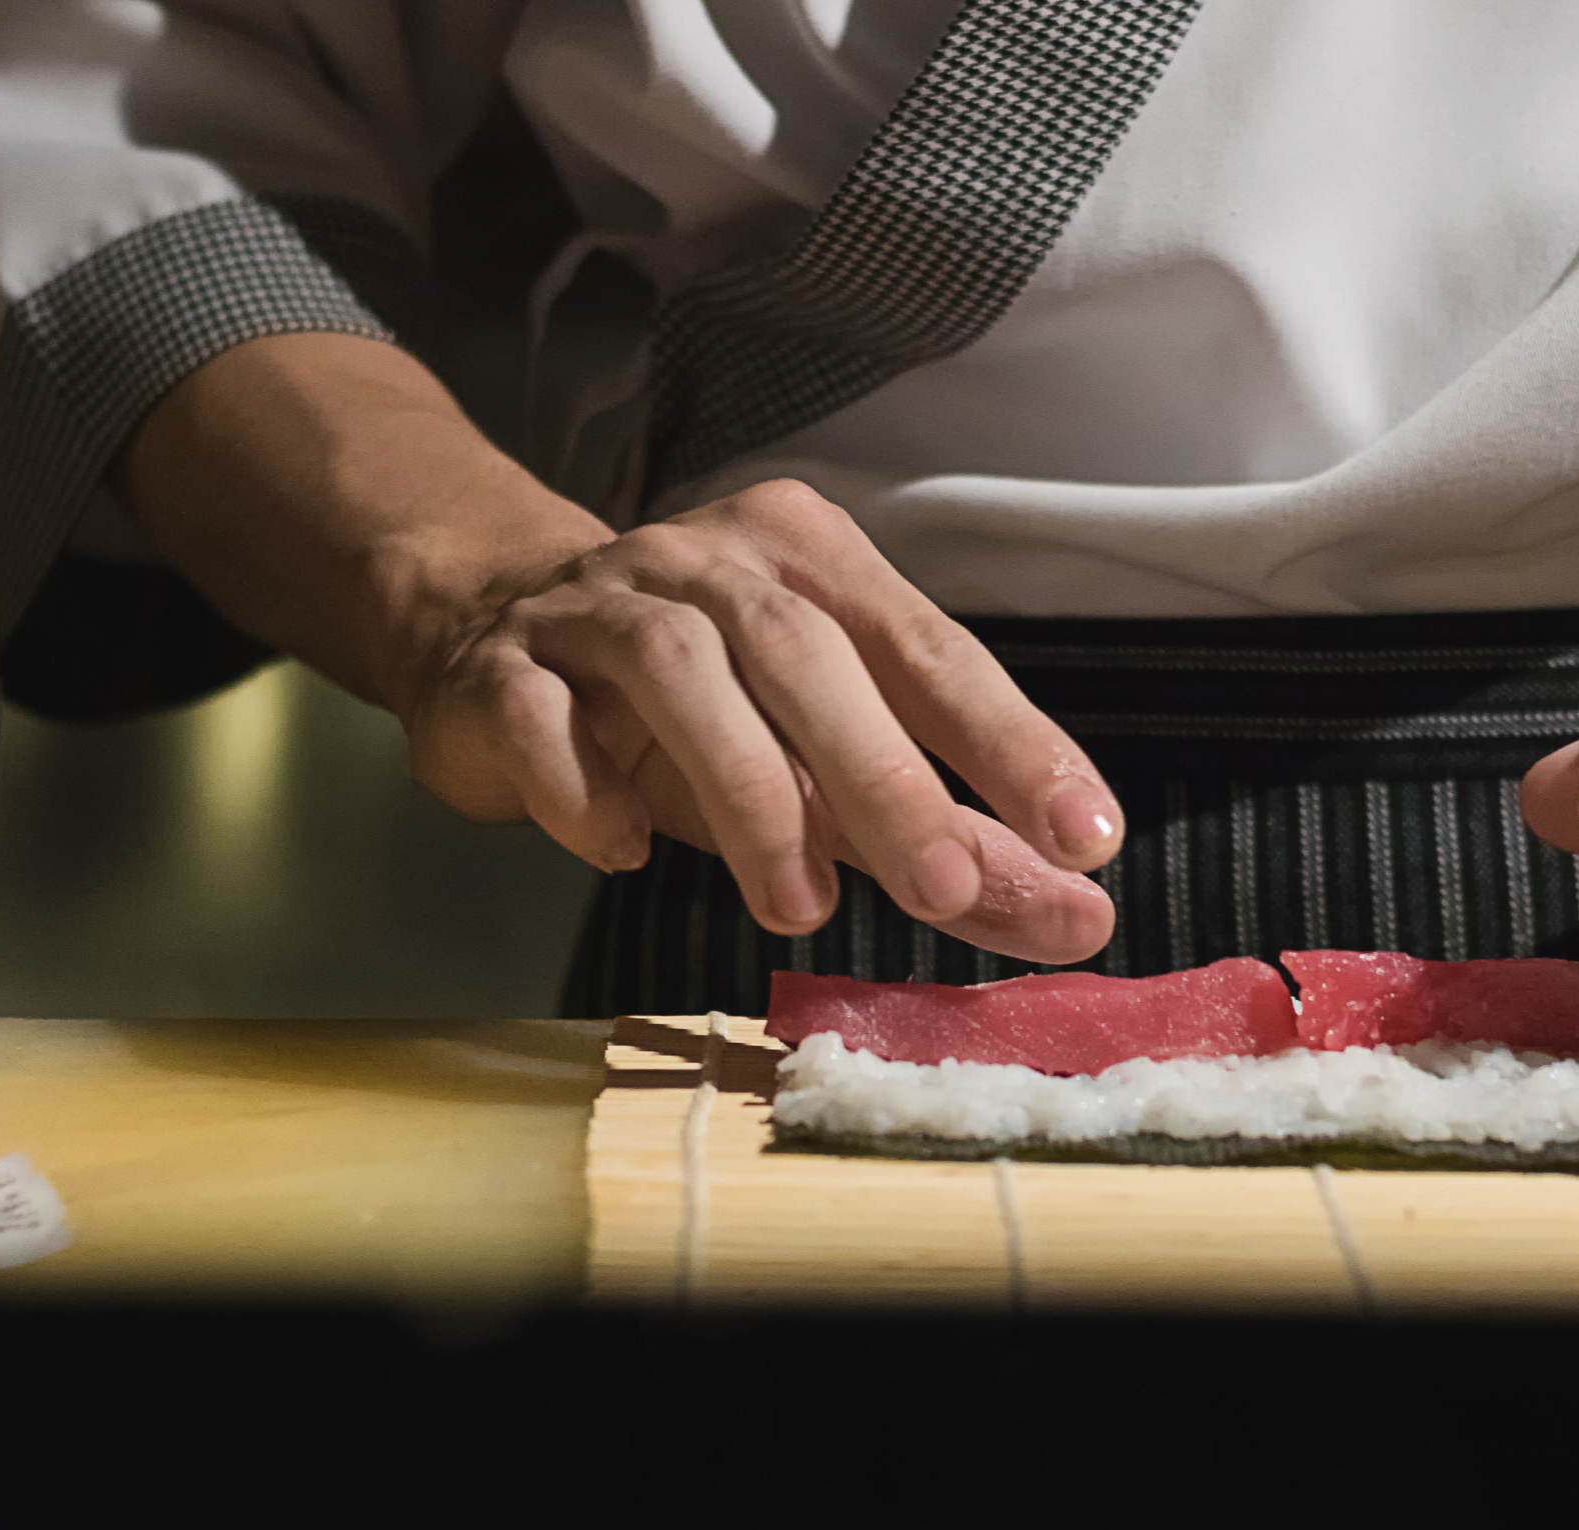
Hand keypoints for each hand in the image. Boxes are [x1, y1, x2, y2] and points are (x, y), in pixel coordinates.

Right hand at [123, 334, 1121, 964]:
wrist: (492, 638)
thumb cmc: (699, 712)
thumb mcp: (836, 768)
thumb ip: (958, 836)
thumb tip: (1082, 917)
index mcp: (814, 564)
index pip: (931, 649)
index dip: (1010, 743)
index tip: (1087, 839)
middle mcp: (711, 563)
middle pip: (808, 653)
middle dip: (887, 778)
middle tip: (946, 890)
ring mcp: (599, 605)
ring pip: (680, 675)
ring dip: (751, 795)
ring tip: (797, 906)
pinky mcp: (502, 667)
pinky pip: (541, 716)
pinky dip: (585, 787)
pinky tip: (625, 850)